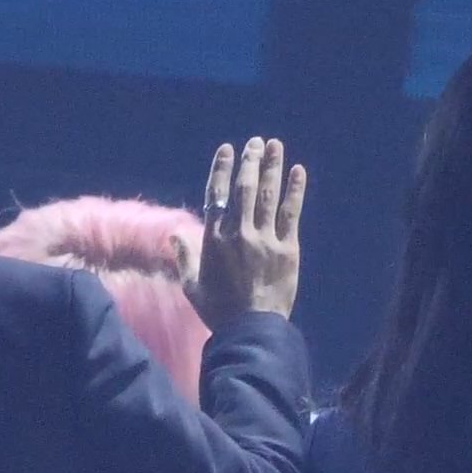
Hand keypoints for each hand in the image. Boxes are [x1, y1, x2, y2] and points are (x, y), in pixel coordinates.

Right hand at [193, 136, 307, 325]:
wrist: (251, 330)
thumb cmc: (219, 311)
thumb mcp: (192, 286)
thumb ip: (184, 258)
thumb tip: (173, 236)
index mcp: (214, 239)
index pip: (218, 194)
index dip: (222, 169)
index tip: (227, 149)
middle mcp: (239, 233)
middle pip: (245, 188)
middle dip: (251, 161)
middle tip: (256, 142)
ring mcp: (265, 239)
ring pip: (268, 195)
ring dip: (272, 167)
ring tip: (275, 145)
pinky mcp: (287, 249)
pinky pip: (290, 213)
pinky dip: (295, 191)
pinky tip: (298, 171)